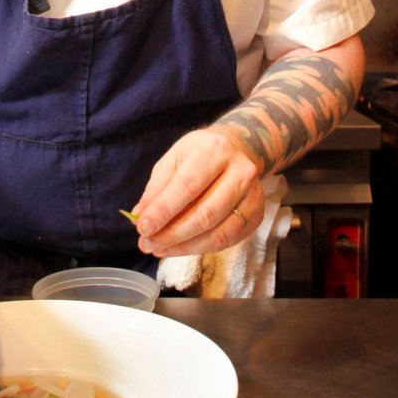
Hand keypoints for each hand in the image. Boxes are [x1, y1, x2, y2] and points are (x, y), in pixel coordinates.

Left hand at [133, 127, 263, 256]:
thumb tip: (140, 217)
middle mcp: (240, 172)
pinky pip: (228, 241)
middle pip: (205, 214)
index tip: (143, 228)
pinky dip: (201, 249)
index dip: (163, 211)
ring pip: (218, 233)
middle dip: (172, 235)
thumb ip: (157, 188)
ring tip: (160, 249)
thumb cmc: (200, 153)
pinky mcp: (257, 214)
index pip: (187, 186)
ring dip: (184, 247)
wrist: (238, 148)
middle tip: (147, 244)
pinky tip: (181, 247)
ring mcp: (253, 195)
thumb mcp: (174, 159)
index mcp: (214, 151)